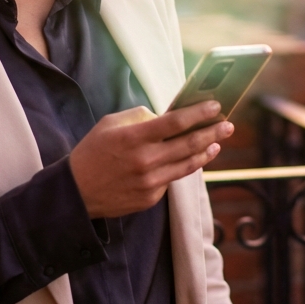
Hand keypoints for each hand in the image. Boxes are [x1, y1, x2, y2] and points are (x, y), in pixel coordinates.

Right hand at [68, 101, 233, 217]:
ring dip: (206, 152)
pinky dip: (180, 168)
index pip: (175, 122)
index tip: (215, 105)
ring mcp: (149, 182)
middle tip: (229, 124)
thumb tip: (165, 116)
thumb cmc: (92, 152)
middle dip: (213, 132)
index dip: (198, 113)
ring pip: (187, 165)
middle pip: (188, 144)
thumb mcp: (109, 125)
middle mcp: (145, 161)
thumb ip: (139, 118)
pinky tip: (189, 160)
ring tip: (218, 143)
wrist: (75, 193)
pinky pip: (171, 180)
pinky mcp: (150, 198)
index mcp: (134, 138)